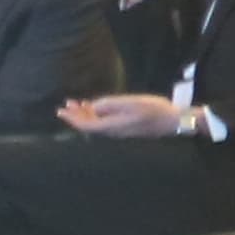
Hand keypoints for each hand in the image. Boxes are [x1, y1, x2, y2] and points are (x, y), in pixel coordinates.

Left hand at [62, 92, 195, 137]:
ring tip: (78, 103)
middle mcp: (113, 132)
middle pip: (89, 126)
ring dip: (86, 114)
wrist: (173, 121)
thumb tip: (93, 107)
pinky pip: (105, 123)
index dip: (72, 118)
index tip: (61, 110)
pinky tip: (96, 107)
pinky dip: (96, 115)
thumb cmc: (154, 110)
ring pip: (96, 124)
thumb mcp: (130, 102)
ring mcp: (120, 131)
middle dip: (76, 115)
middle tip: (67, 104)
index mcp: (112, 126)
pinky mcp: (126, 128)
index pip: (85, 125)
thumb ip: (109, 104)